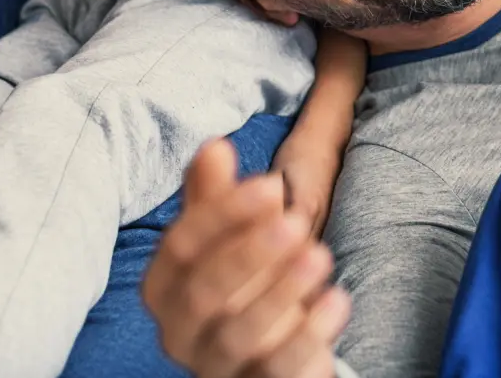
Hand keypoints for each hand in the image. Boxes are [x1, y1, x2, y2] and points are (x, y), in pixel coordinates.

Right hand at [143, 140, 350, 377]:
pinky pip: (276, 370)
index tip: (271, 184)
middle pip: (203, 292)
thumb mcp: (227, 240)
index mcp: (164, 287)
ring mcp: (214, 367)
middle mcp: (179, 331)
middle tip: (296, 221)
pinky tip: (337, 300)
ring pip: (237, 334)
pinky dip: (308, 335)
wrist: (266, 355)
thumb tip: (215, 146)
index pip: (180, 246)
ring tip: (321, 255)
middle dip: (250, 253)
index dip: (225, 213)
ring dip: (281, 291)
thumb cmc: (242, 286)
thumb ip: (216, 198)